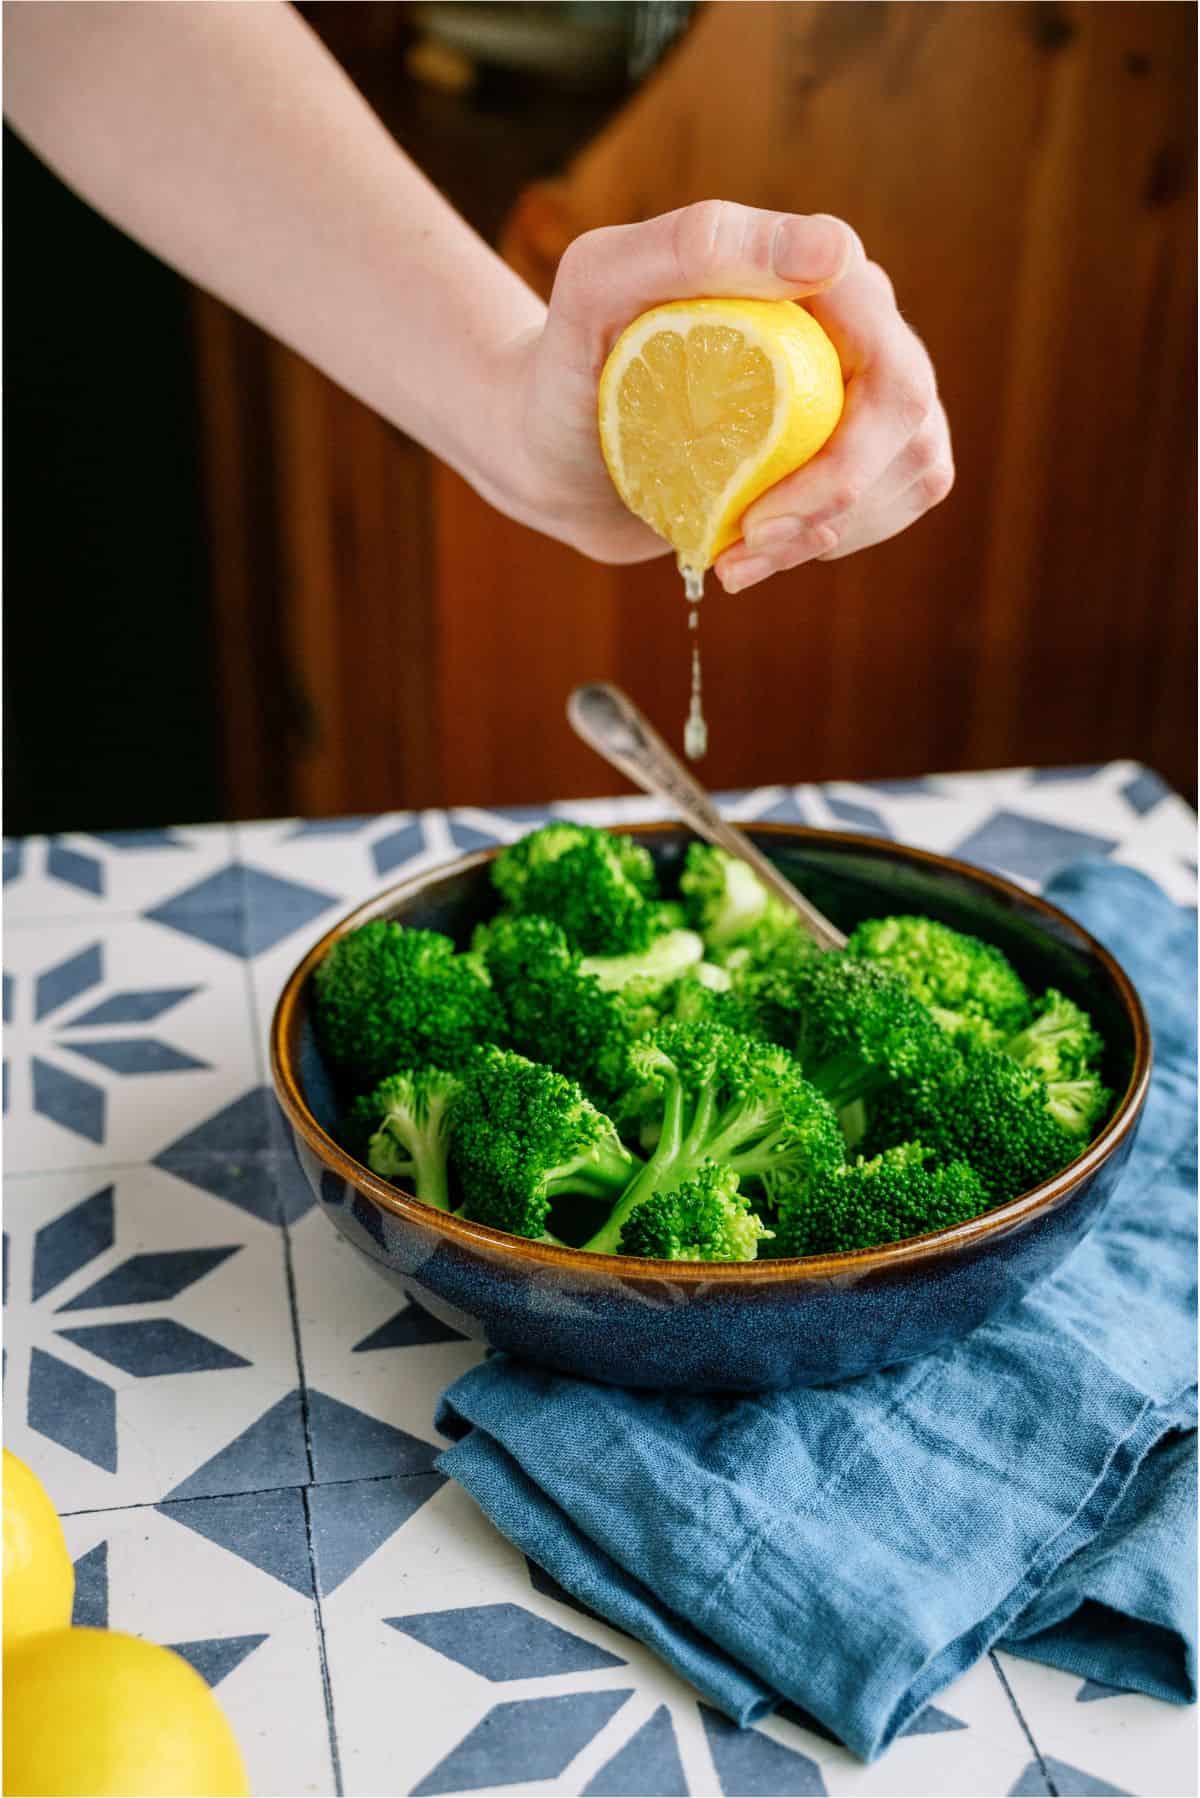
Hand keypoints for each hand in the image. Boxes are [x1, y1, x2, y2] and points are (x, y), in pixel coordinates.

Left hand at [498, 200, 952, 590]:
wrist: (551, 446)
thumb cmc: (566, 362)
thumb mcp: (599, 289)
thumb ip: (694, 246)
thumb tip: (830, 254)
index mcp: (813, 272)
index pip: (883, 341)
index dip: (851, 439)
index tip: (764, 507)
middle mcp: (853, 325)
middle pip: (909, 415)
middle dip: (837, 498)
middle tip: (748, 542)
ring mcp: (860, 391)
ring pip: (911, 468)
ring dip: (828, 534)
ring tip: (736, 557)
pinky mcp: (854, 452)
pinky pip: (888, 505)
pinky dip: (825, 544)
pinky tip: (754, 551)